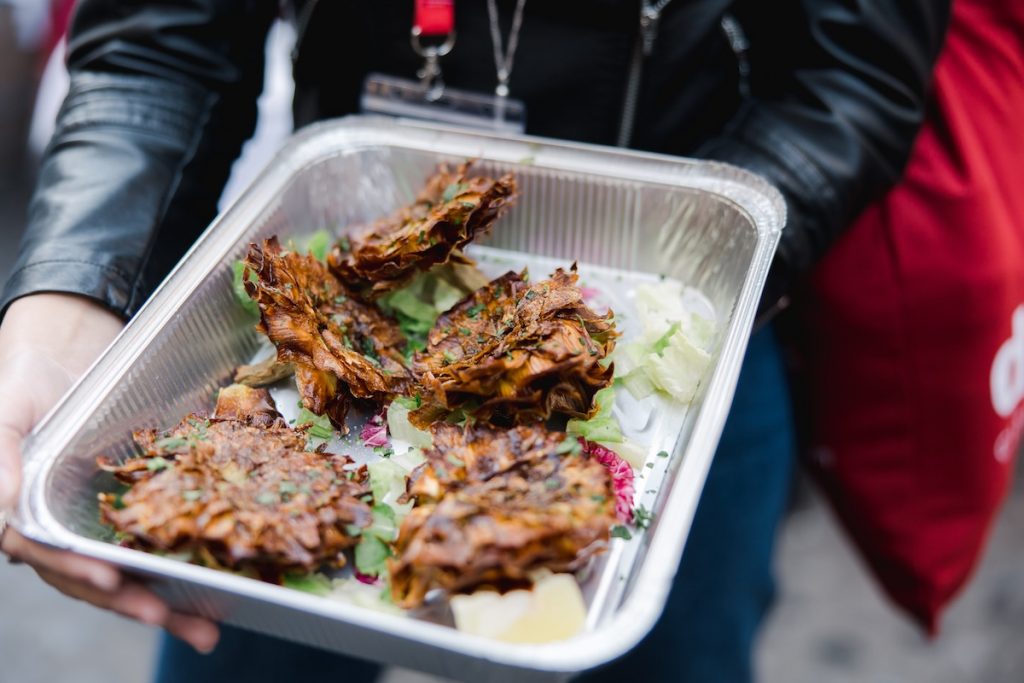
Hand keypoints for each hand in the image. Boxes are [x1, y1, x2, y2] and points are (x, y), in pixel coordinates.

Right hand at [0, 294, 218, 652]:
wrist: (62, 358)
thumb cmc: (24, 386)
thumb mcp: (7, 414)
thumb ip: (3, 459)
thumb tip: (1, 509)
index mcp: (22, 517)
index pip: (48, 555)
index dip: (76, 570)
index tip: (110, 581)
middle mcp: (61, 532)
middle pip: (93, 579)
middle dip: (133, 603)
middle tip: (172, 619)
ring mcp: (97, 526)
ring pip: (129, 572)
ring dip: (165, 602)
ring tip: (207, 627)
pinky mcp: (132, 511)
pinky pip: (155, 542)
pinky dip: (180, 564)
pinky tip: (218, 586)